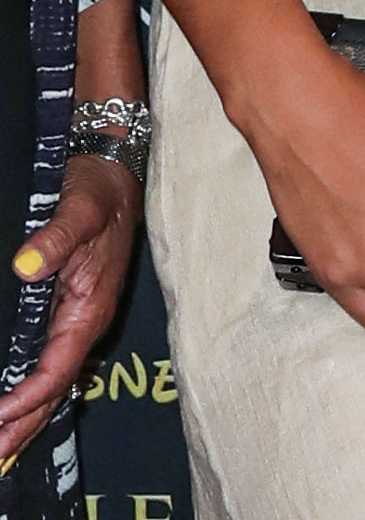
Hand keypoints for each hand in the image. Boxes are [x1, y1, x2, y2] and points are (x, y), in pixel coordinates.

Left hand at [0, 154, 140, 465]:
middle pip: (54, 390)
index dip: (26, 397)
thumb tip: (27, 265)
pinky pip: (49, 368)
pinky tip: (14, 411)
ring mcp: (77, 322)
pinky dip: (31, 397)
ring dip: (26, 419)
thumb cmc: (97, 191)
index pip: (56, 368)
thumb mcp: (80, 208)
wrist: (114, 175)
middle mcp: (84, 323)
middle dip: (24, 425)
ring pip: (52, 385)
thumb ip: (57, 237)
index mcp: (89, 307)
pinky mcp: (67, 316)